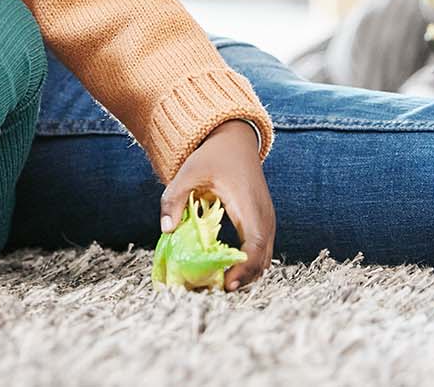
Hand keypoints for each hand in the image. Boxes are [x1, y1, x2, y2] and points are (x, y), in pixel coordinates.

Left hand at [160, 120, 274, 291]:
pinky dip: (248, 263)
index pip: (255, 245)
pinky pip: (261, 250)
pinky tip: (226, 270)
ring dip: (246, 273)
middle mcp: (264, 216)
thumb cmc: (212, 156)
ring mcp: (267, 220)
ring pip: (265, 257)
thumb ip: (174, 199)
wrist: (234, 141)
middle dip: (243, 278)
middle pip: (263, 258)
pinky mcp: (263, 222)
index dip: (244, 268)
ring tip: (218, 285)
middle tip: (216, 291)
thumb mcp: (188, 172)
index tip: (226, 284)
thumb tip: (166, 230)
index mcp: (249, 205)